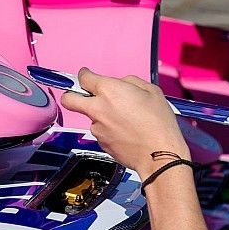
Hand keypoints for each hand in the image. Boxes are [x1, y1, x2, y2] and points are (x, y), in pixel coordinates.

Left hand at [61, 67, 189, 177]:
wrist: (159, 154)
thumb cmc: (159, 123)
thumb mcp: (152, 91)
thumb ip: (130, 82)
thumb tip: (121, 84)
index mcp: (109, 90)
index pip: (84, 78)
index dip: (85, 75)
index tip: (86, 75)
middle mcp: (98, 108)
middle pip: (69, 100)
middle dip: (71, 95)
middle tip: (82, 96)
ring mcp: (97, 128)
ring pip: (91, 117)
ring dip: (101, 116)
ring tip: (125, 121)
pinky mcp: (101, 143)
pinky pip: (101, 132)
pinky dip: (109, 130)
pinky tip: (126, 133)